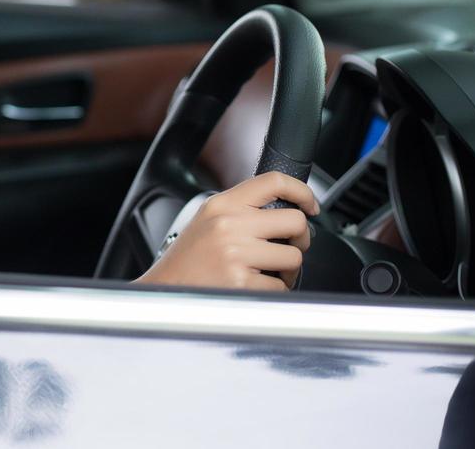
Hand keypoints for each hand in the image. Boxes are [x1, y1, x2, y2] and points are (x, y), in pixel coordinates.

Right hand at [135, 171, 317, 291]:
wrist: (164, 291)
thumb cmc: (188, 260)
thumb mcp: (207, 219)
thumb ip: (240, 210)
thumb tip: (286, 212)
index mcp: (222, 204)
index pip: (273, 182)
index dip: (302, 191)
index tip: (310, 205)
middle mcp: (229, 224)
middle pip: (295, 221)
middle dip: (299, 238)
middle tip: (288, 246)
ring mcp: (236, 254)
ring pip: (293, 257)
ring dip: (287, 270)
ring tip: (267, 271)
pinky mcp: (241, 282)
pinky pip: (281, 286)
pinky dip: (274, 291)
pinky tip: (255, 287)